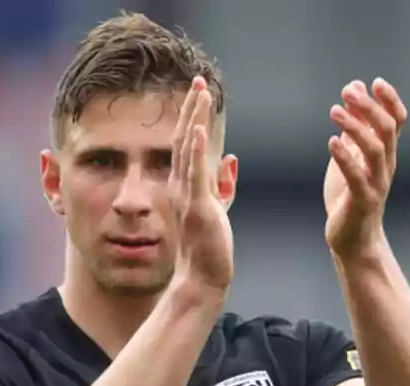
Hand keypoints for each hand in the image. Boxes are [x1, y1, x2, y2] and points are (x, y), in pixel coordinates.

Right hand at [170, 76, 232, 294]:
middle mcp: (180, 188)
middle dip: (192, 109)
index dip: (192, 117)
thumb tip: (229, 160)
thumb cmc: (208, 249)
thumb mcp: (215, 209)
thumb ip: (220, 185)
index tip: (199, 92)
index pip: (186, 145)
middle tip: (200, 81)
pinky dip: (194, 151)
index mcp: (185, 187)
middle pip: (183, 139)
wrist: (201, 279)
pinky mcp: (197, 209)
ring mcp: (187, 197)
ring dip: (193, 120)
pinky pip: (194, 175)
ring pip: (187, 151)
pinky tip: (196, 130)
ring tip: (200, 94)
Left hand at [324, 78, 407, 260]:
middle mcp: (385, 167)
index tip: (376, 82)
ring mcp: (376, 184)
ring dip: (355, 127)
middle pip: (386, 130)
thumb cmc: (350, 197)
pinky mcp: (361, 201)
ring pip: (374, 150)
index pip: (397, 122)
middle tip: (347, 91)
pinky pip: (356, 176)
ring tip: (335, 111)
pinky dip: (344, 158)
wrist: (353, 240)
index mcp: (385, 155)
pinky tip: (331, 142)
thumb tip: (355, 89)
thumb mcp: (352, 156)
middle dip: (368, 107)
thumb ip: (355, 127)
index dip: (391, 101)